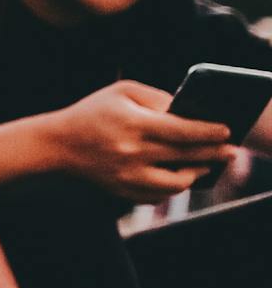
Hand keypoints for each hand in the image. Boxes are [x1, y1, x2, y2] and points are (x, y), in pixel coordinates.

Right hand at [53, 80, 232, 200]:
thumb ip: (156, 97)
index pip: (182, 130)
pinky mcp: (123, 192)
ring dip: (196, 173)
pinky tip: (179, 176)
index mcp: (133, 124)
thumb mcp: (121, 92)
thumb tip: (186, 111)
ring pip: (177, 183)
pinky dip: (173, 187)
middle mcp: (132, 152)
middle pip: (186, 156)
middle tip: (231, 151)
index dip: (209, 131)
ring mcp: (127, 176)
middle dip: (214, 154)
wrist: (56, 145)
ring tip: (206, 165)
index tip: (227, 131)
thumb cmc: (92, 113)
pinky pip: (159, 195)